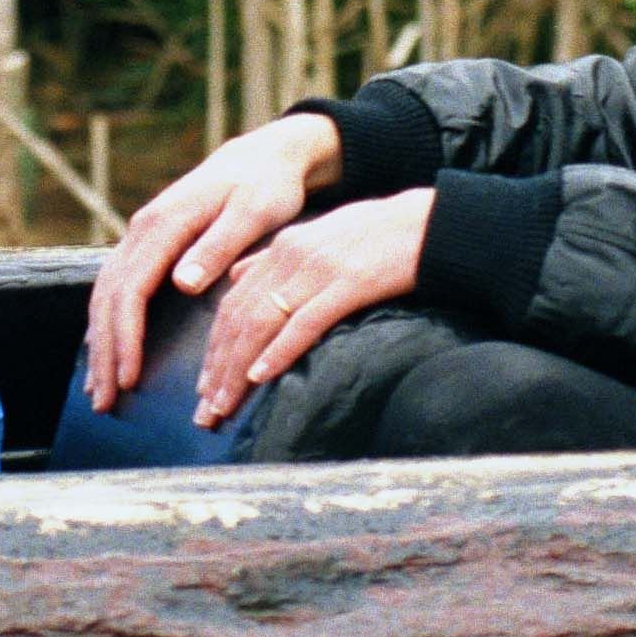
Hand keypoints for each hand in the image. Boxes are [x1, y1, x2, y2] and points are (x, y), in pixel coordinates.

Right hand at [84, 111, 340, 412]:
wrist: (263, 156)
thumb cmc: (265, 186)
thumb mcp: (254, 211)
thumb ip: (219, 246)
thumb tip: (182, 282)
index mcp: (164, 224)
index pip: (131, 289)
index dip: (126, 337)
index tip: (129, 378)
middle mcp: (142, 229)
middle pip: (108, 297)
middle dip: (104, 352)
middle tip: (104, 402)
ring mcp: (140, 236)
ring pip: (105, 295)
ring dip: (100, 344)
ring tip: (98, 391)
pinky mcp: (147, 245)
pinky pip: (115, 289)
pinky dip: (106, 325)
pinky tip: (105, 354)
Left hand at [194, 190, 432, 428]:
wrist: (431, 223)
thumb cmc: (378, 237)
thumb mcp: (318, 239)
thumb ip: (274, 260)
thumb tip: (236, 279)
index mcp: (281, 250)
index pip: (233, 306)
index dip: (214, 349)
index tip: (204, 388)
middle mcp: (291, 258)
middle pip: (239, 319)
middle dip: (218, 369)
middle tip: (206, 413)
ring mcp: (318, 270)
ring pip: (262, 324)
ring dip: (237, 370)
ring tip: (224, 405)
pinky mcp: (349, 283)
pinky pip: (305, 322)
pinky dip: (278, 351)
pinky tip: (260, 376)